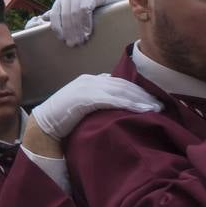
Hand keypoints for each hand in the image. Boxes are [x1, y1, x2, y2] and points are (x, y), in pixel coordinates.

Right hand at [32, 73, 161, 139]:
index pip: (118, 81)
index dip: (137, 89)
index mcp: (89, 80)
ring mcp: (86, 87)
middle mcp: (89, 80)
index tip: (153, 99)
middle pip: (122, 84)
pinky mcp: (84, 98)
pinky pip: (112, 99)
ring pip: (120, 90)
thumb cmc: (64, 119)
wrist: (44, 126)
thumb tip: (120, 106)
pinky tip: (142, 110)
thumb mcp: (84, 106)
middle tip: (161, 105)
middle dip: (143, 94)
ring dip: (140, 99)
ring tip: (155, 109)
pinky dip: (128, 103)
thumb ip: (99, 102)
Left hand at [44, 0, 126, 46]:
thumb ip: (64, 13)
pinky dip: (85, 23)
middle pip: (65, 16)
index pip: (55, 15)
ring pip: (74, 14)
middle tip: (74, 44)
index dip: (58, 28)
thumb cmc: (99, 7)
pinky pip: (85, 10)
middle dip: (69, 31)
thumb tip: (44, 19)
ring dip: (77, 30)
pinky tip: (87, 32)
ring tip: (81, 40)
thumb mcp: (78, 10)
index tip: (63, 40)